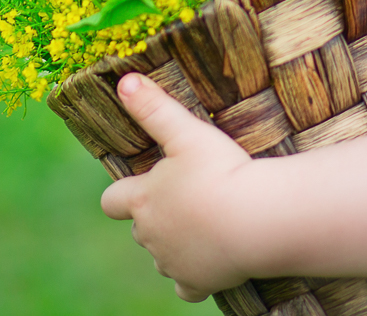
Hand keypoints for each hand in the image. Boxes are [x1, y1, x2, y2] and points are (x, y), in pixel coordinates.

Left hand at [100, 72, 255, 302]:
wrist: (254, 220)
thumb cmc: (219, 172)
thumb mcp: (186, 132)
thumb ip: (154, 108)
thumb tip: (124, 80)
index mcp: (141, 200)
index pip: (112, 201)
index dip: (122, 194)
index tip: (141, 185)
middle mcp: (149, 235)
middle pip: (139, 229)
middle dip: (154, 217)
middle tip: (185, 199)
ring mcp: (171, 263)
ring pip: (161, 257)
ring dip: (174, 244)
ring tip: (202, 225)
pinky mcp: (196, 283)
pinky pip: (186, 287)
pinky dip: (194, 277)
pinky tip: (209, 262)